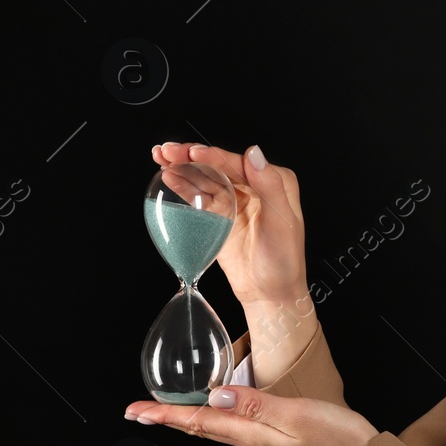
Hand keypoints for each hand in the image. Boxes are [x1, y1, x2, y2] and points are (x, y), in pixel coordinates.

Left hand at [124, 386, 380, 445]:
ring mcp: (265, 443)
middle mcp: (253, 441)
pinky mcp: (278, 440)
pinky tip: (217, 412)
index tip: (136, 410)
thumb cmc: (339, 440)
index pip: (199, 422)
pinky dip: (215, 419)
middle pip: (201, 428)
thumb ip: (256, 404)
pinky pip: (236, 429)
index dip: (165, 415)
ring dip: (188, 419)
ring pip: (216, 429)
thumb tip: (216, 395)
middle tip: (139, 410)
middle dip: (168, 418)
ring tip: (166, 411)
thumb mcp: (297, 415)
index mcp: (253, 434)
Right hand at [151, 142, 308, 307]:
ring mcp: (236, 199)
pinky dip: (183, 185)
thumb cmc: (284, 261)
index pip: (238, 163)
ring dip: (183, 166)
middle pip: (218, 165)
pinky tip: (169, 176)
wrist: (270, 294)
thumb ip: (270, 186)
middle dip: (191, 155)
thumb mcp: (282, 223)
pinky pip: (199, 195)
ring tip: (161, 157)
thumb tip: (254, 153)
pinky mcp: (221, 214)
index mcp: (275, 182)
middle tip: (167, 151)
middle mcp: (255, 186)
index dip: (213, 156)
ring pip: (206, 176)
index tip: (192, 152)